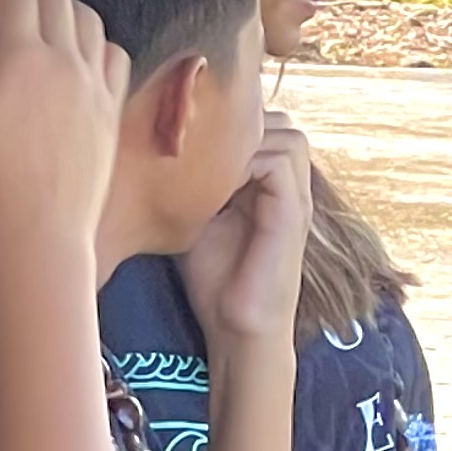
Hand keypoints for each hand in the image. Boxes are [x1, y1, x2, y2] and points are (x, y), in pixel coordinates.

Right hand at [0, 0, 129, 260]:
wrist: (38, 232)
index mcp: (21, 55)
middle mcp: (66, 60)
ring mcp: (95, 85)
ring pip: (89, 19)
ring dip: (66, 4)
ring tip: (45, 10)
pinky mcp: (112, 110)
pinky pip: (113, 53)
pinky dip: (96, 37)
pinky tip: (82, 47)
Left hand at [181, 113, 314, 350]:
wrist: (236, 329)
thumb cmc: (215, 281)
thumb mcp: (194, 216)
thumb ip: (192, 181)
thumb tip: (156, 146)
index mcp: (267, 184)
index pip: (262, 125)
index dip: (229, 121)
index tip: (189, 133)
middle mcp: (286, 185)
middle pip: (278, 121)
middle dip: (240, 124)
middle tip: (198, 142)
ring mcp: (295, 197)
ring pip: (285, 133)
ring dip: (246, 139)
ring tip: (208, 160)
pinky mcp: (293, 212)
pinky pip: (280, 160)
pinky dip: (248, 159)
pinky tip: (214, 179)